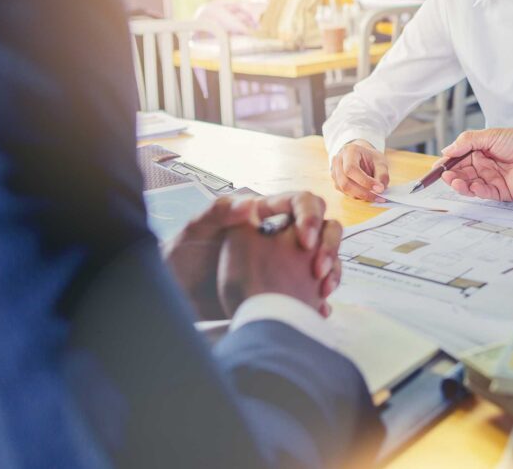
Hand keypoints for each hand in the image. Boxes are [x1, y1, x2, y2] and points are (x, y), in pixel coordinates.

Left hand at [163, 192, 328, 319]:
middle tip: (318, 270)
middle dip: (330, 245)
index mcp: (265, 214)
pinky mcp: (288, 288)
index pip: (301, 202)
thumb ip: (218, 212)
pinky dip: (322, 299)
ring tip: (323, 292)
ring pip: (327, 257)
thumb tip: (251, 204)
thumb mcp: (195, 231)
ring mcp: (289, 262)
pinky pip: (316, 289)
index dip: (310, 217)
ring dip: (333, 271)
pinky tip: (318, 310)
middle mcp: (283, 234)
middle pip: (325, 227)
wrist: (178, 295)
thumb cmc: (183, 256)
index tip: (305, 242)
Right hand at [331, 140, 388, 201]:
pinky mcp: (336, 181)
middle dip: (363, 192)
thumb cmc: (371, 158)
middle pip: (345, 182)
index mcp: (349, 151)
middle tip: (378, 197)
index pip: (351, 169)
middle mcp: (338, 160)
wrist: (361, 156)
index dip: (365, 181)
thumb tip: (380, 189)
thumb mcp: (381, 162)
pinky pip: (344, 192)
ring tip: (375, 196)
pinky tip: (366, 193)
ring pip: (344, 189)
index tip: (379, 189)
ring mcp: (334, 172)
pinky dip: (357, 195)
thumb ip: (382, 174)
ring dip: (360, 195)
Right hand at [440, 129, 512, 200]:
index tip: (436, 169)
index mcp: (478, 153)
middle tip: (446, 176)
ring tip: (456, 182)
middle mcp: (483, 167)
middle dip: (451, 177)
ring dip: (461, 186)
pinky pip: (485, 193)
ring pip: (470, 186)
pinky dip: (478, 191)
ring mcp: (491, 180)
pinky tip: (475, 186)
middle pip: (461, 175)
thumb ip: (467, 142)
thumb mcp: (491, 135)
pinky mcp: (501, 191)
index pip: (457, 160)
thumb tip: (446, 150)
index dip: (446, 165)